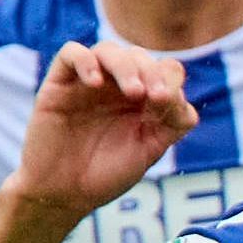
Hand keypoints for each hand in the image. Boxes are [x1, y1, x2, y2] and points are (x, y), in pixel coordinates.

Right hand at [9, 42, 194, 219]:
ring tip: (134, 92)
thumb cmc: (106, 174)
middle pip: (139, 56)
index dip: (171, 80)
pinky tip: (96, 83)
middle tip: (156, 98)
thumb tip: (183, 99)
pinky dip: (86, 60)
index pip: (164, 69)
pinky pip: (71, 53)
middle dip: (152, 72)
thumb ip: (171, 124)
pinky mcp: (59, 83)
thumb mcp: (149, 150)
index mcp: (142, 100)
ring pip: (108, 50)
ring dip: (126, 66)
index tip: (167, 105)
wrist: (65, 192)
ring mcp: (88, 82)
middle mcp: (116, 86)